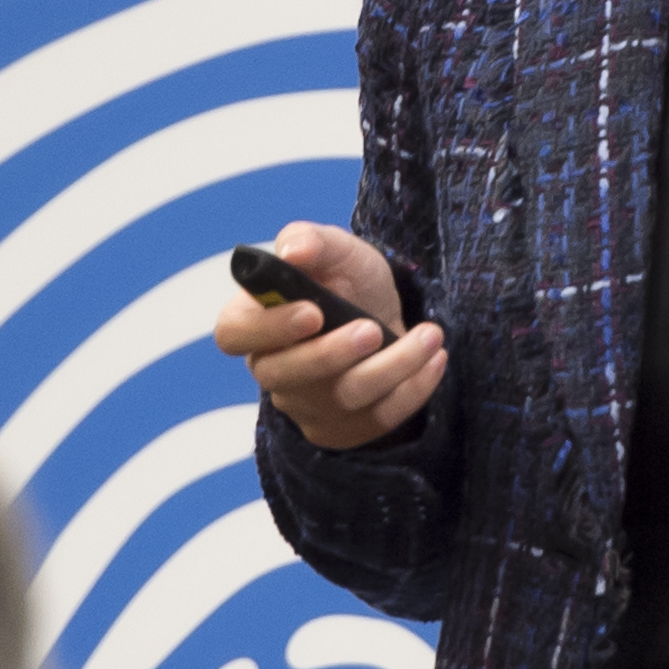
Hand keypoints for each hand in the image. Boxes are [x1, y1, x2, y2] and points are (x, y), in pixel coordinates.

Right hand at [213, 222, 449, 451]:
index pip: (235, 334)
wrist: (385, 314)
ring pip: (341, 399)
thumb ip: (311, 240)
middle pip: (286, 378)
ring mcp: (303, 405)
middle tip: (374, 329)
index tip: (313, 312)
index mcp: (252, 319)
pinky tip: (434, 359)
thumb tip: (293, 250)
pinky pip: (374, 421)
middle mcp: (271, 368)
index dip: (269, 328)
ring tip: (430, 334)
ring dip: (392, 366)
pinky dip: (412, 390)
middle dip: (334, 354)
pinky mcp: (341, 428)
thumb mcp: (337, 249)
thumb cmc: (347, 281)